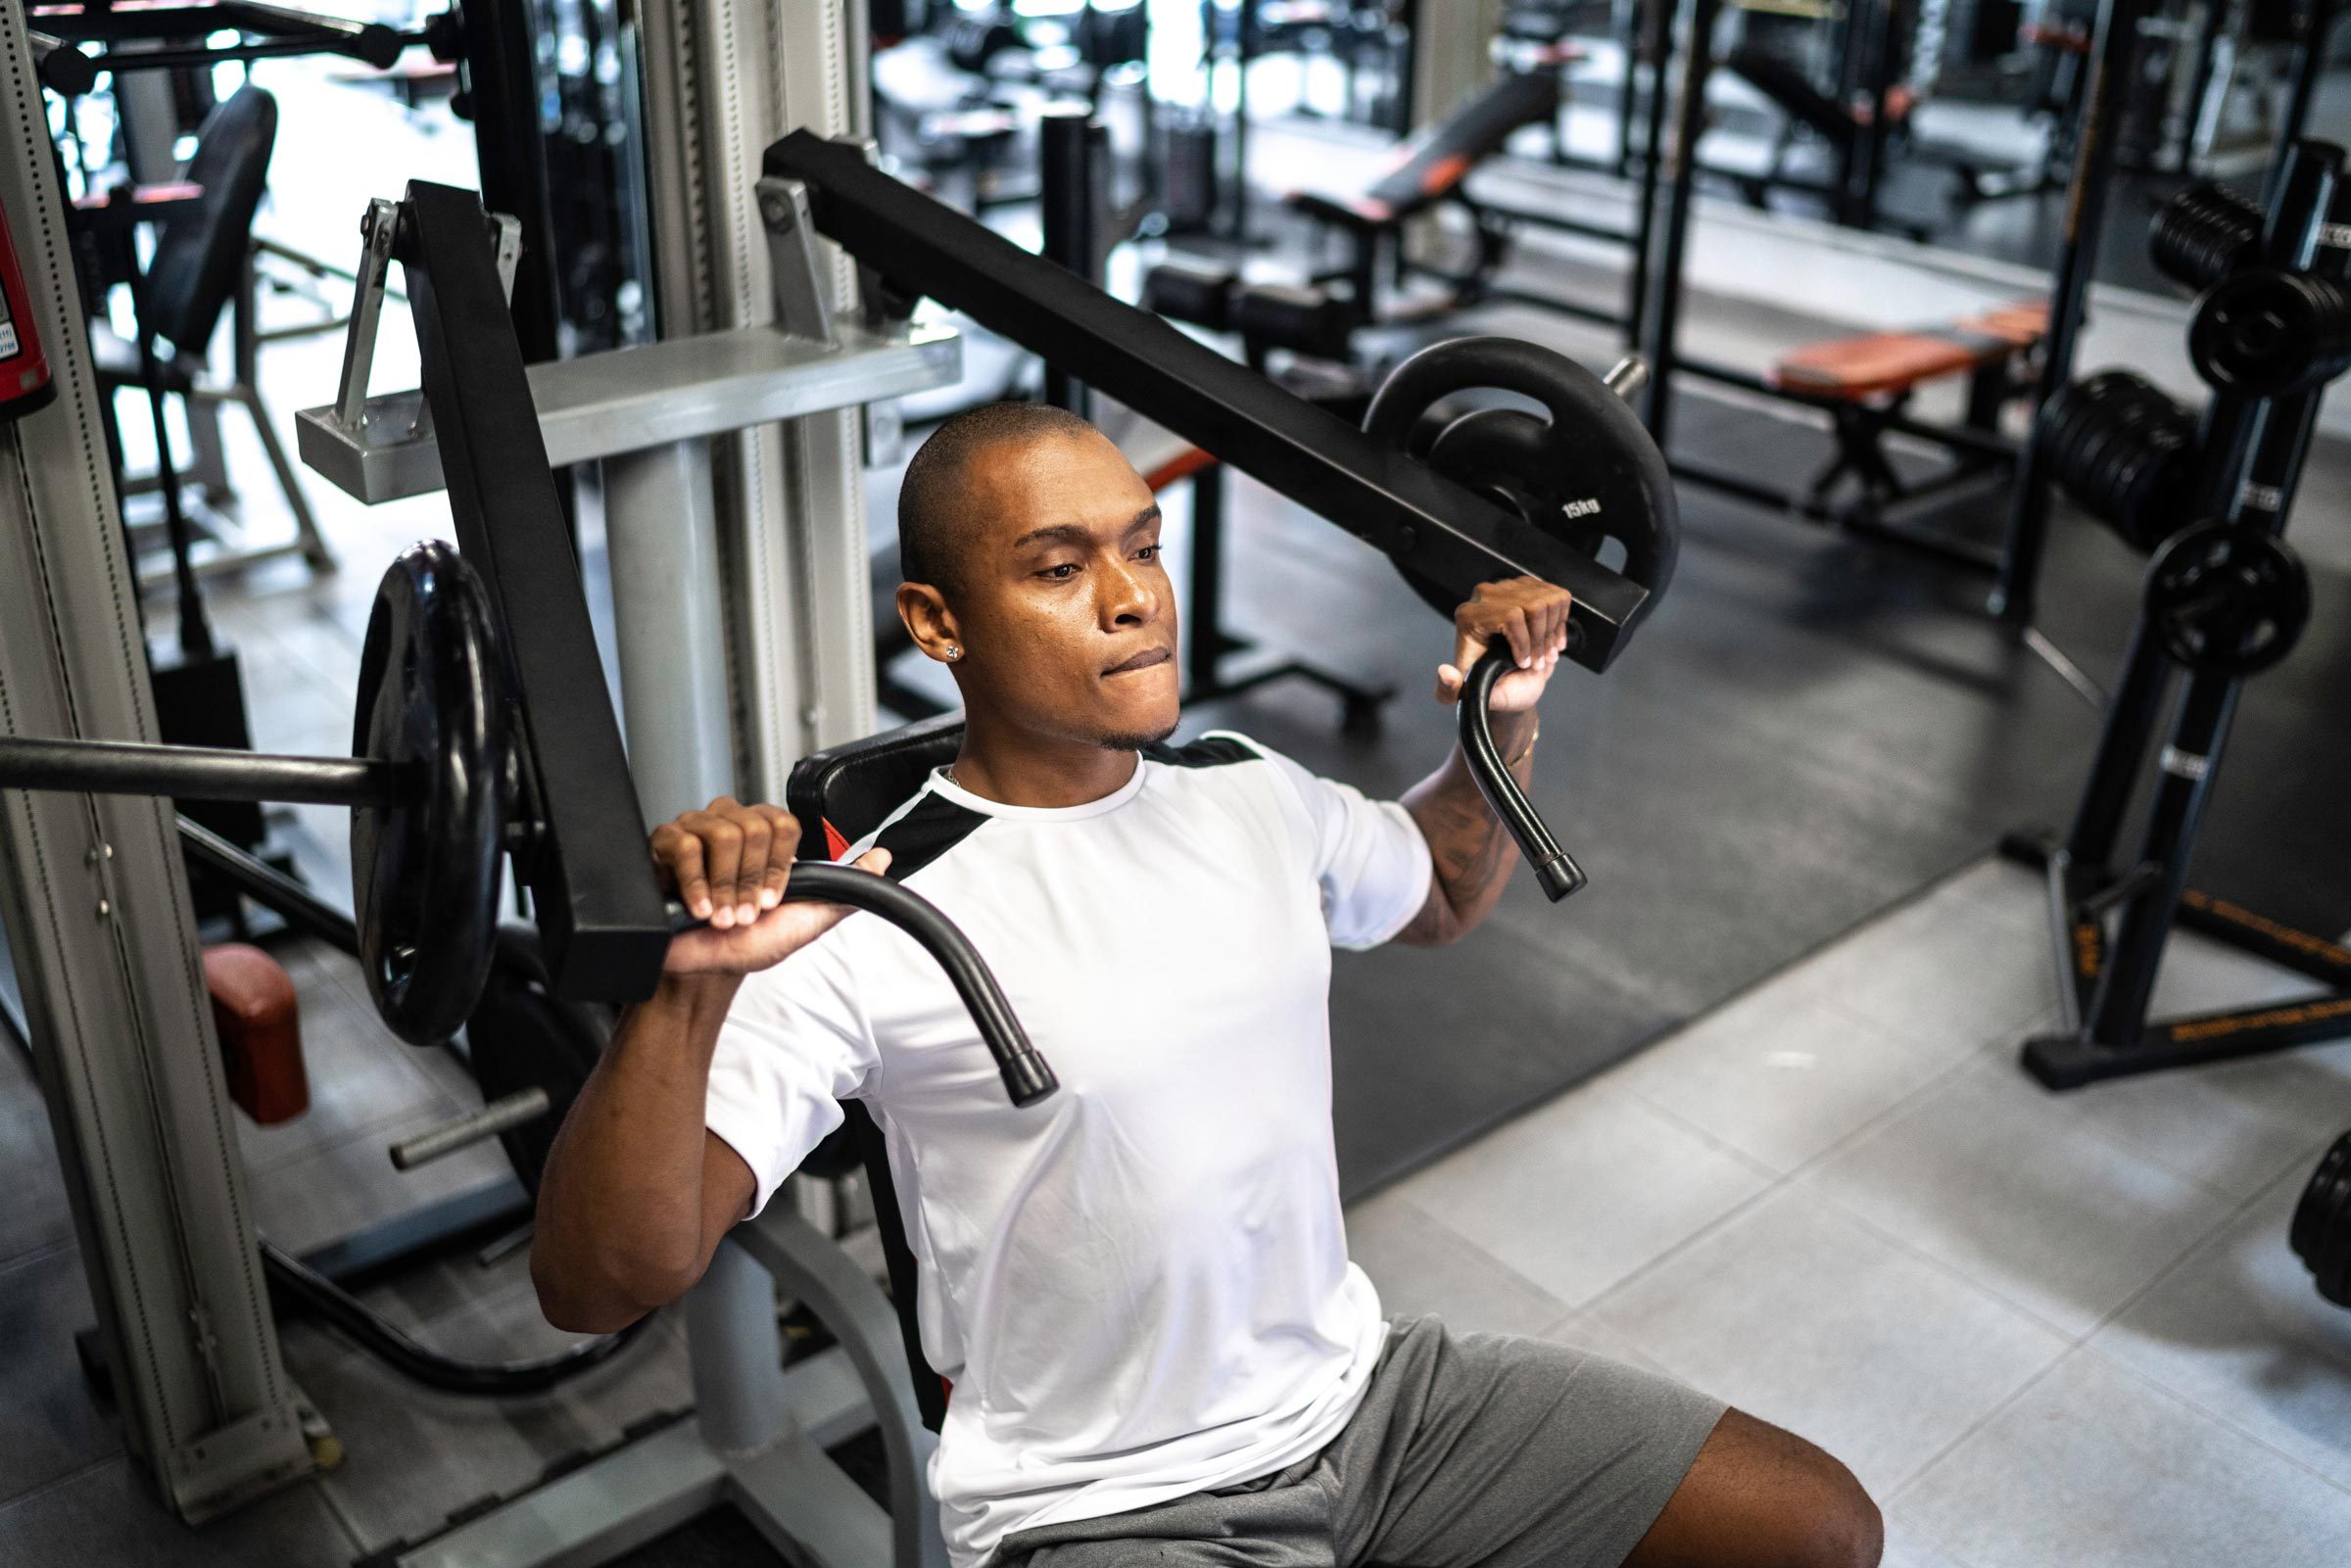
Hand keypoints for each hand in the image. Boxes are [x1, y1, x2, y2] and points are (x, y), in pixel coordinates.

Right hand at [650, 797, 892, 975]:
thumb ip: (846, 886)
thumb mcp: (808, 917)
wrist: (708, 968)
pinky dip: (695, 884)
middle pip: (751, 827)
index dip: (780, 866)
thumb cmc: (753, 941)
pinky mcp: (665, 845)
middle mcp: (732, 823)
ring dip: (725, 887)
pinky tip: (699, 908)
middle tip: (746, 913)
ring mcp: (696, 830)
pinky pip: (683, 846)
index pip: (782, 823)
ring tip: (722, 916)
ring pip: (720, 834)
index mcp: (766, 834)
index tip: (773, 901)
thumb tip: (881, 859)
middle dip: (751, 882)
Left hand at [1435, 577, 1571, 714]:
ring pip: (1547, 601)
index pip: (1510, 616)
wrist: (1506, 676)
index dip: (1524, 642)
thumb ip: (1448, 690)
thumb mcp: (1466, 691)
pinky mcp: (1529, 588)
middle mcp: (1486, 596)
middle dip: (1541, 640)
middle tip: (1538, 662)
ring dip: (1552, 632)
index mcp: (1469, 616)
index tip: (1525, 663)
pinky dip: (1561, 621)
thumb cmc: (1487, 682)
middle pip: (1533, 606)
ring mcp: (1509, 588)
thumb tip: (1446, 672)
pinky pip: (1557, 596)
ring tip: (1545, 654)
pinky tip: (1552, 640)